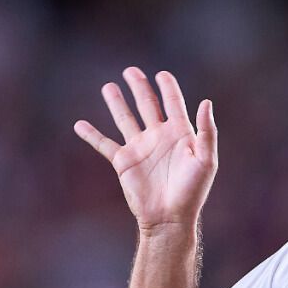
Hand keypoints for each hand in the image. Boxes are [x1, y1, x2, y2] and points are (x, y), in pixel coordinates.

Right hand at [74, 67, 217, 233]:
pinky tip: (80, 124)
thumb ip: (207, 131)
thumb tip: (206, 102)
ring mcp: (140, 148)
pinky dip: (92, 134)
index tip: (162, 74)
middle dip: (140, 87)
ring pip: (125, 118)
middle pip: (147, 105)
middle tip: (131, 71)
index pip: (174, 104)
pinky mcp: (124, 162)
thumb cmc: (192, 191)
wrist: (170, 216)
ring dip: (117, 103)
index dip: (168, 88)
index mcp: (180, 134)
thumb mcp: (206, 160)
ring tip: (108, 86)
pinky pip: (104, 144)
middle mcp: (159, 137)